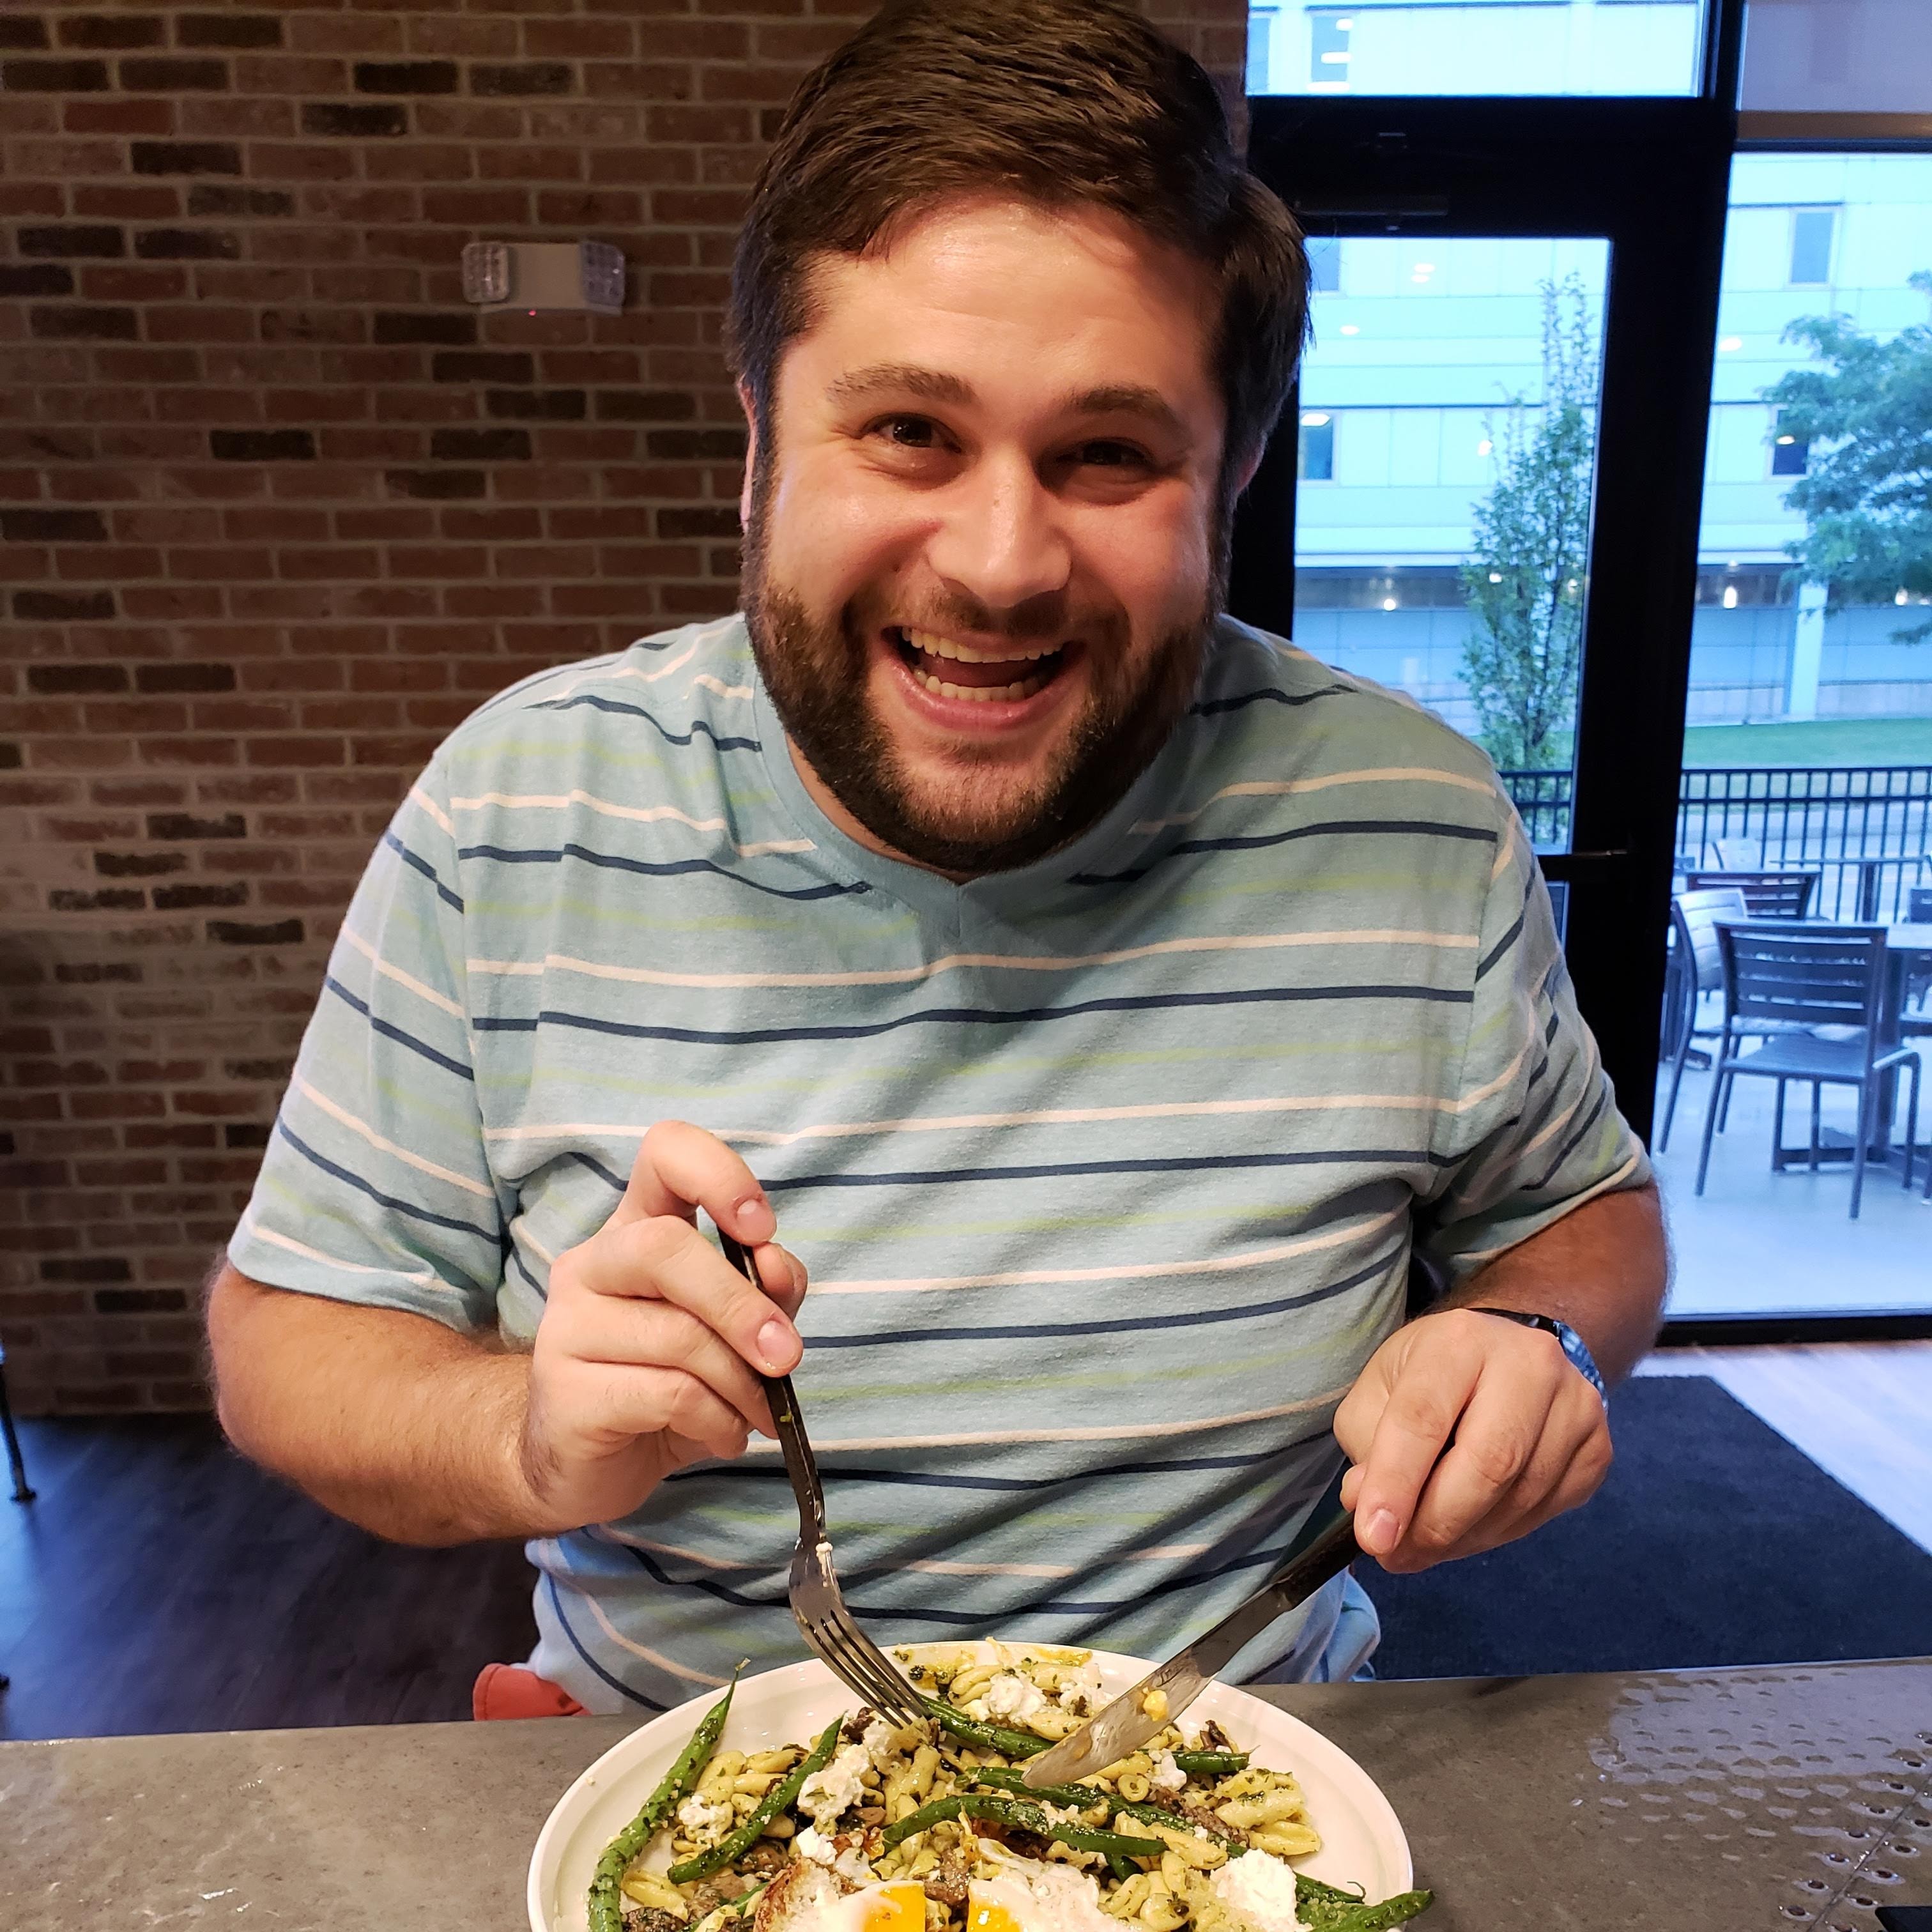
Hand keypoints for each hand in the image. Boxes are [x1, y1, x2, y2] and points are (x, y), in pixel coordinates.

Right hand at [518, 1120, 807, 1532]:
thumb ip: (765, 1290)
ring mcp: (566, 1326)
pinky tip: (724, 1435)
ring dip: (740, 1382)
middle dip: (741, 1305)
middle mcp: (591, 1264)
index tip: (762, 1230)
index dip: (720, 1175)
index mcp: (636, 1228)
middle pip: (665, 1247)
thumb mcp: (733, 1330)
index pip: (665, 1153)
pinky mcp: (564, 1395)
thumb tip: (775, 1268)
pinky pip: (665, 1394)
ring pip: (676, 1334)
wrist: (587, 1467)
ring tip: (757, 1412)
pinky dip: (716, 1419)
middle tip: (786, 1357)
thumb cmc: (667, 1382)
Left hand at [1333, 1307, 1611, 1572]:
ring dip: (1465, 1537)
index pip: (1424, 1418)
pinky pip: (1548, 1511)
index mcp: (1459, 1340)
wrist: (1506, 1354)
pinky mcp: (1598, 1446)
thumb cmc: (1434, 1375)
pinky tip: (1472, 1525)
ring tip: (1426, 1543)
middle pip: (1488, 1464)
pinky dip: (1501, 1532)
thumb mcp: (1380, 1391)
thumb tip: (1371, 1510)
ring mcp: (1575, 1404)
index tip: (1373, 1537)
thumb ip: (1367, 1447)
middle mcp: (1528, 1362)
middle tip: (1397, 1555)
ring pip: (1520, 1497)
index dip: (1396, 1484)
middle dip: (1435, 1524)